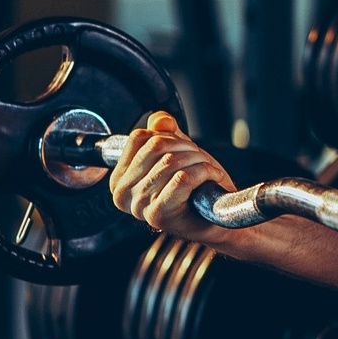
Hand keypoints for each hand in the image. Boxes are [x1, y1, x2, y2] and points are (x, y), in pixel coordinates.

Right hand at [109, 111, 234, 243]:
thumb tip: (159, 120)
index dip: (169, 136)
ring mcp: (138, 206)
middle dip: (188, 147)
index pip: (140, 137)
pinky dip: (206, 172)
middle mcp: (122, 193)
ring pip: (171, 161)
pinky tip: (212, 179)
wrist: (217, 219)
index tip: (184, 149)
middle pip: (157, 145)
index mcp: (120, 178)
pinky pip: (183, 178)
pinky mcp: (158, 215)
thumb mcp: (179, 152)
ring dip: (200, 161)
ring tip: (208, 171)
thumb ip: (165, 133)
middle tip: (200, 160)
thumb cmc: (197, 188)